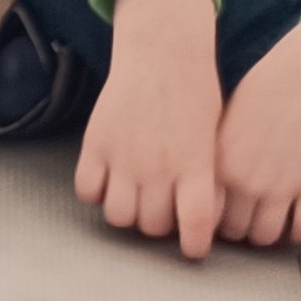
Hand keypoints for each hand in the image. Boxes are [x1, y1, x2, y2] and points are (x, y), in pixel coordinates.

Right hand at [75, 0, 224, 257]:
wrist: (163, 51)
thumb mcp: (213, 137)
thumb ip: (204, 179)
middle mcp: (158, 166)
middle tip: (163, 210)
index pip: (195, 224)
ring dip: (128, 214)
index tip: (193, 250)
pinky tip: (109, 180)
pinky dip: (96, 193)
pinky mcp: (95, 145)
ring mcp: (123, 156)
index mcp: (195, 164)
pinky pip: (87, 191)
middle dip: (159, 225)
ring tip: (135, 198)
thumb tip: (199, 220)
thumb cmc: (196, 93)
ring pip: (118, 216)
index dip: (194, 246)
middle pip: (152, 226)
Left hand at [211, 13, 300, 250]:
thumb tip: (193, 197)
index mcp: (218, 168)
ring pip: (266, 237)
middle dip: (236, 228)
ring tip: (266, 222)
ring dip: (264, 234)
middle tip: (242, 219)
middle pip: (234, 232)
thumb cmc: (259, 97)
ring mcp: (283, 187)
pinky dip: (297, 233)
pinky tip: (294, 223)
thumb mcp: (218, 126)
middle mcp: (247, 183)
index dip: (208, 221)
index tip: (215, 215)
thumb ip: (207, 164)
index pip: (204, 218)